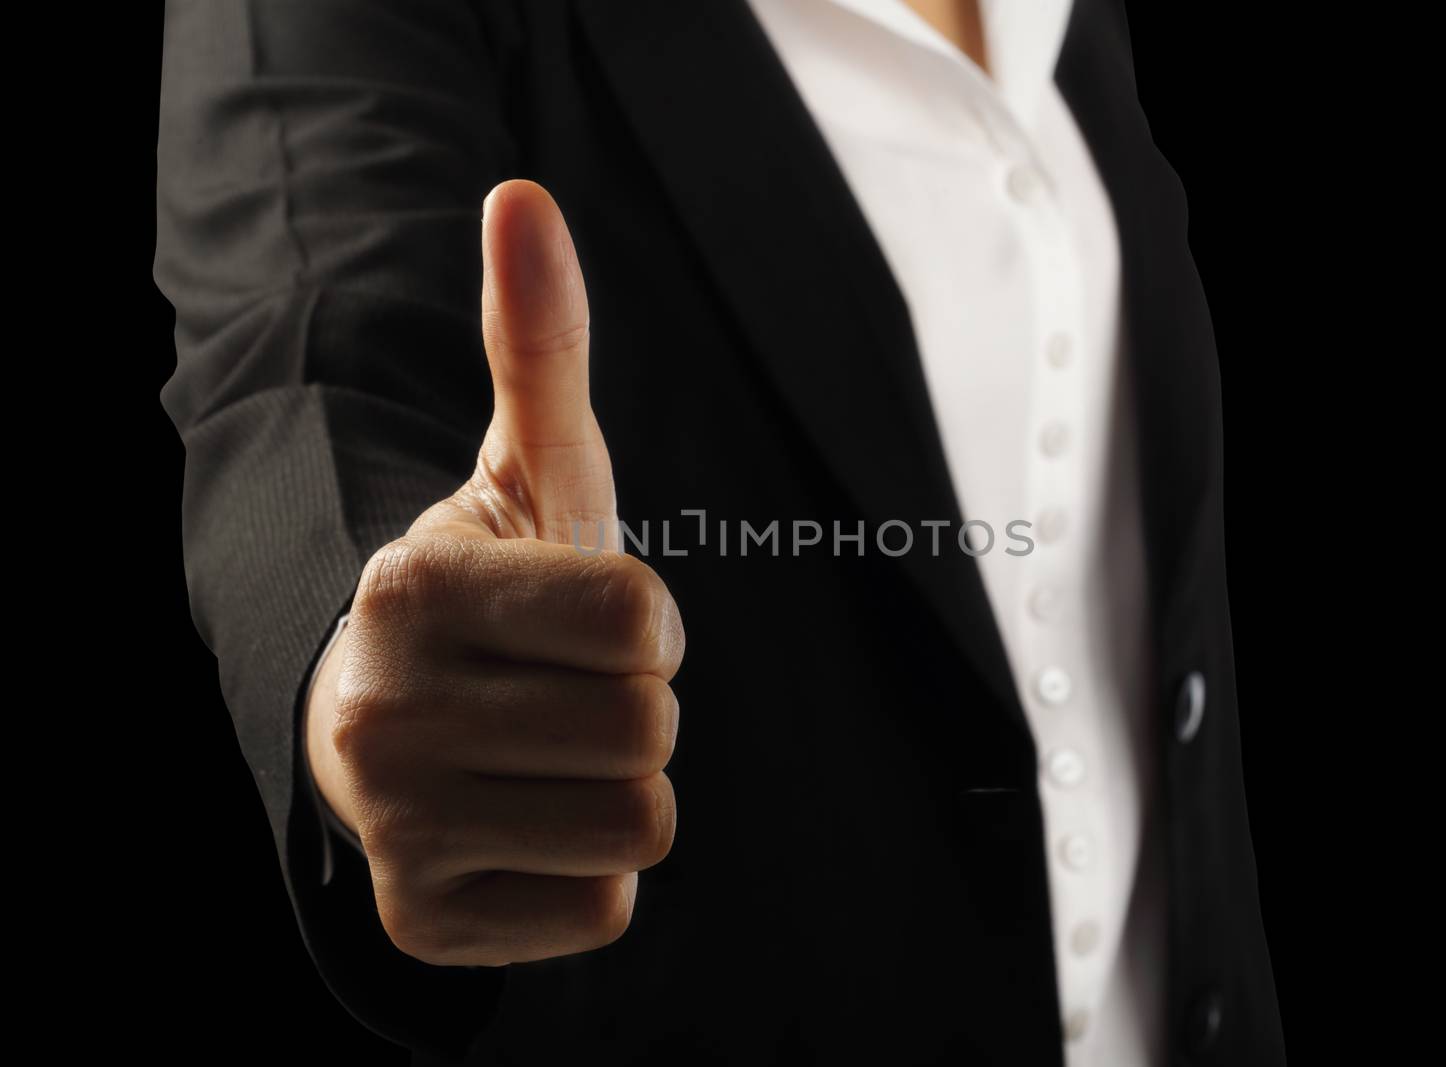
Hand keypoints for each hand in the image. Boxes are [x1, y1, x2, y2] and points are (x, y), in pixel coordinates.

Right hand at [305, 181, 684, 966]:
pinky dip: (591, 871)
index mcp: (414, 590)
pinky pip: (605, 909)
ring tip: (547, 756)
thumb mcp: (529, 469)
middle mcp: (382, 713)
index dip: (648, 622)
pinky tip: (527, 825)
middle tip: (564, 692)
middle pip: (650, 731)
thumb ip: (541, 343)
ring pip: (639, 826)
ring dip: (620, 787)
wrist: (392, 722)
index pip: (645, 620)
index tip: (593, 621)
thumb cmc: (496, 593)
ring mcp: (396, 829)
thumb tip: (524, 198)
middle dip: (637, 707)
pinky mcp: (428, 918)